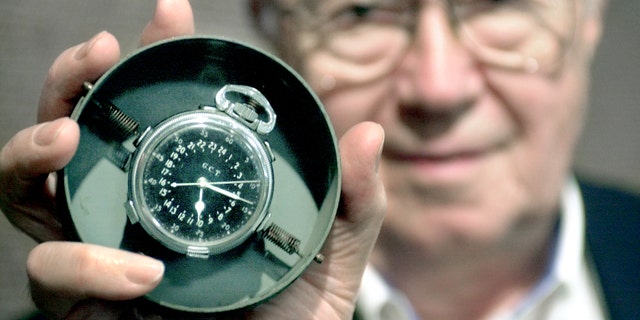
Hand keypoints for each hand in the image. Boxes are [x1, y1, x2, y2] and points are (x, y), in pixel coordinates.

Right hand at [0, 1, 386, 318]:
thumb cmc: (300, 306)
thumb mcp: (334, 245)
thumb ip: (352, 195)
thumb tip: (367, 134)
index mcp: (180, 184)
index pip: (148, 112)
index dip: (147, 59)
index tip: (169, 17)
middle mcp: (130, 210)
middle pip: (70, 135)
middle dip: (68, 84)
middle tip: (97, 55)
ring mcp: (101, 251)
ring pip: (27, 192)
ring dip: (30, 153)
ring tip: (68, 137)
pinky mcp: (85, 303)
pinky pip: (50, 272)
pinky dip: (83, 263)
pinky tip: (140, 271)